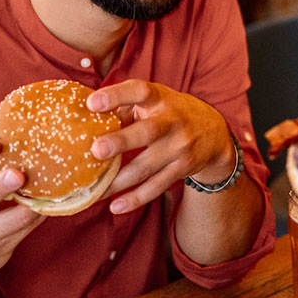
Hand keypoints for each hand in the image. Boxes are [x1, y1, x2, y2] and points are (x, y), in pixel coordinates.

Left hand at [87, 80, 234, 213]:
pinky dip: (136, 198)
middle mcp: (172, 121)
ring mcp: (179, 147)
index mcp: (160, 98)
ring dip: (120, 180)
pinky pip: (157, 186)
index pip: (139, 91)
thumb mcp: (154, 101)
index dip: (117, 95)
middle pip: (148, 132)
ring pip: (147, 166)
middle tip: (96, 150)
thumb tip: (82, 116)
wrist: (215, 133)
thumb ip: (124, 106)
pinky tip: (116, 206)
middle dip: (122, 141)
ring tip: (96, 190)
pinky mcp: (182, 168)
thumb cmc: (171, 112)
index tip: (92, 102)